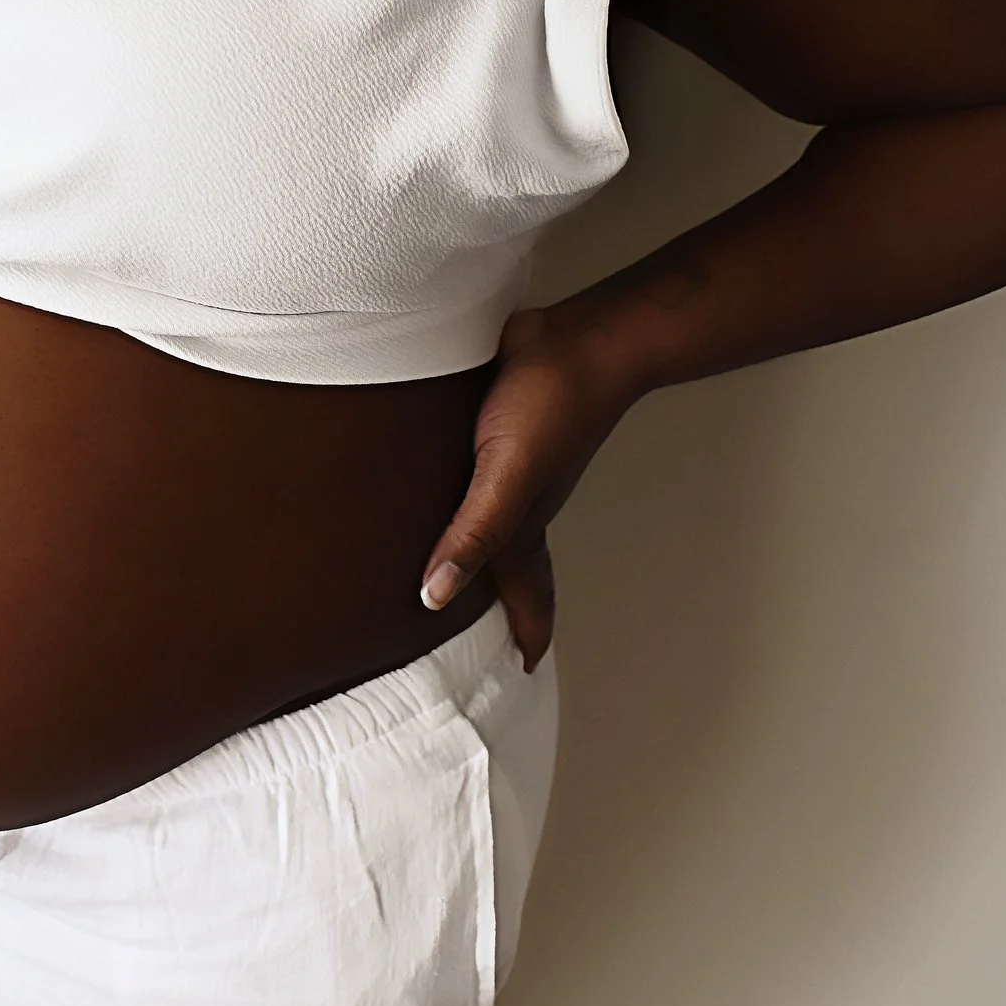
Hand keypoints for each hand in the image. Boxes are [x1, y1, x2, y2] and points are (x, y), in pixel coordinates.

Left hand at [418, 305, 647, 670]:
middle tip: (477, 634)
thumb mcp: (507, 477)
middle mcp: (516, 502)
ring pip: (486, 521)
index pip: (527, 594)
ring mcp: (507, 467)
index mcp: (523, 525)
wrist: (577, 335)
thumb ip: (473, 534)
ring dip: (470, 548)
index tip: (523, 670)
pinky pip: (470, 477)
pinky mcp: (488, 431)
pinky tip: (428, 486)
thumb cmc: (552, 403)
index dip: (526, 633)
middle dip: (497, 603)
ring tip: (444, 570)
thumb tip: (435, 596)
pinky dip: (455, 497)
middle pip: (507, 566)